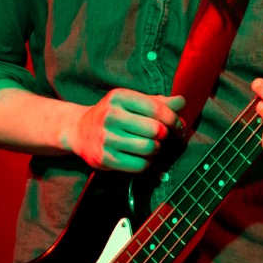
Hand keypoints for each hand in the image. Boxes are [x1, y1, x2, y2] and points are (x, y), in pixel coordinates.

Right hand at [71, 90, 185, 171]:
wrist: (80, 131)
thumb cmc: (114, 114)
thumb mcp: (132, 102)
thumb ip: (158, 102)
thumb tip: (182, 101)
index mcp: (119, 97)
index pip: (156, 108)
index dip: (173, 119)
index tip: (179, 126)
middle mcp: (111, 116)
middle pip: (155, 130)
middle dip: (164, 135)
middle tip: (162, 136)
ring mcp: (106, 138)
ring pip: (149, 148)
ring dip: (155, 149)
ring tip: (150, 146)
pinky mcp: (104, 158)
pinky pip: (139, 165)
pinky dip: (146, 162)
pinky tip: (140, 157)